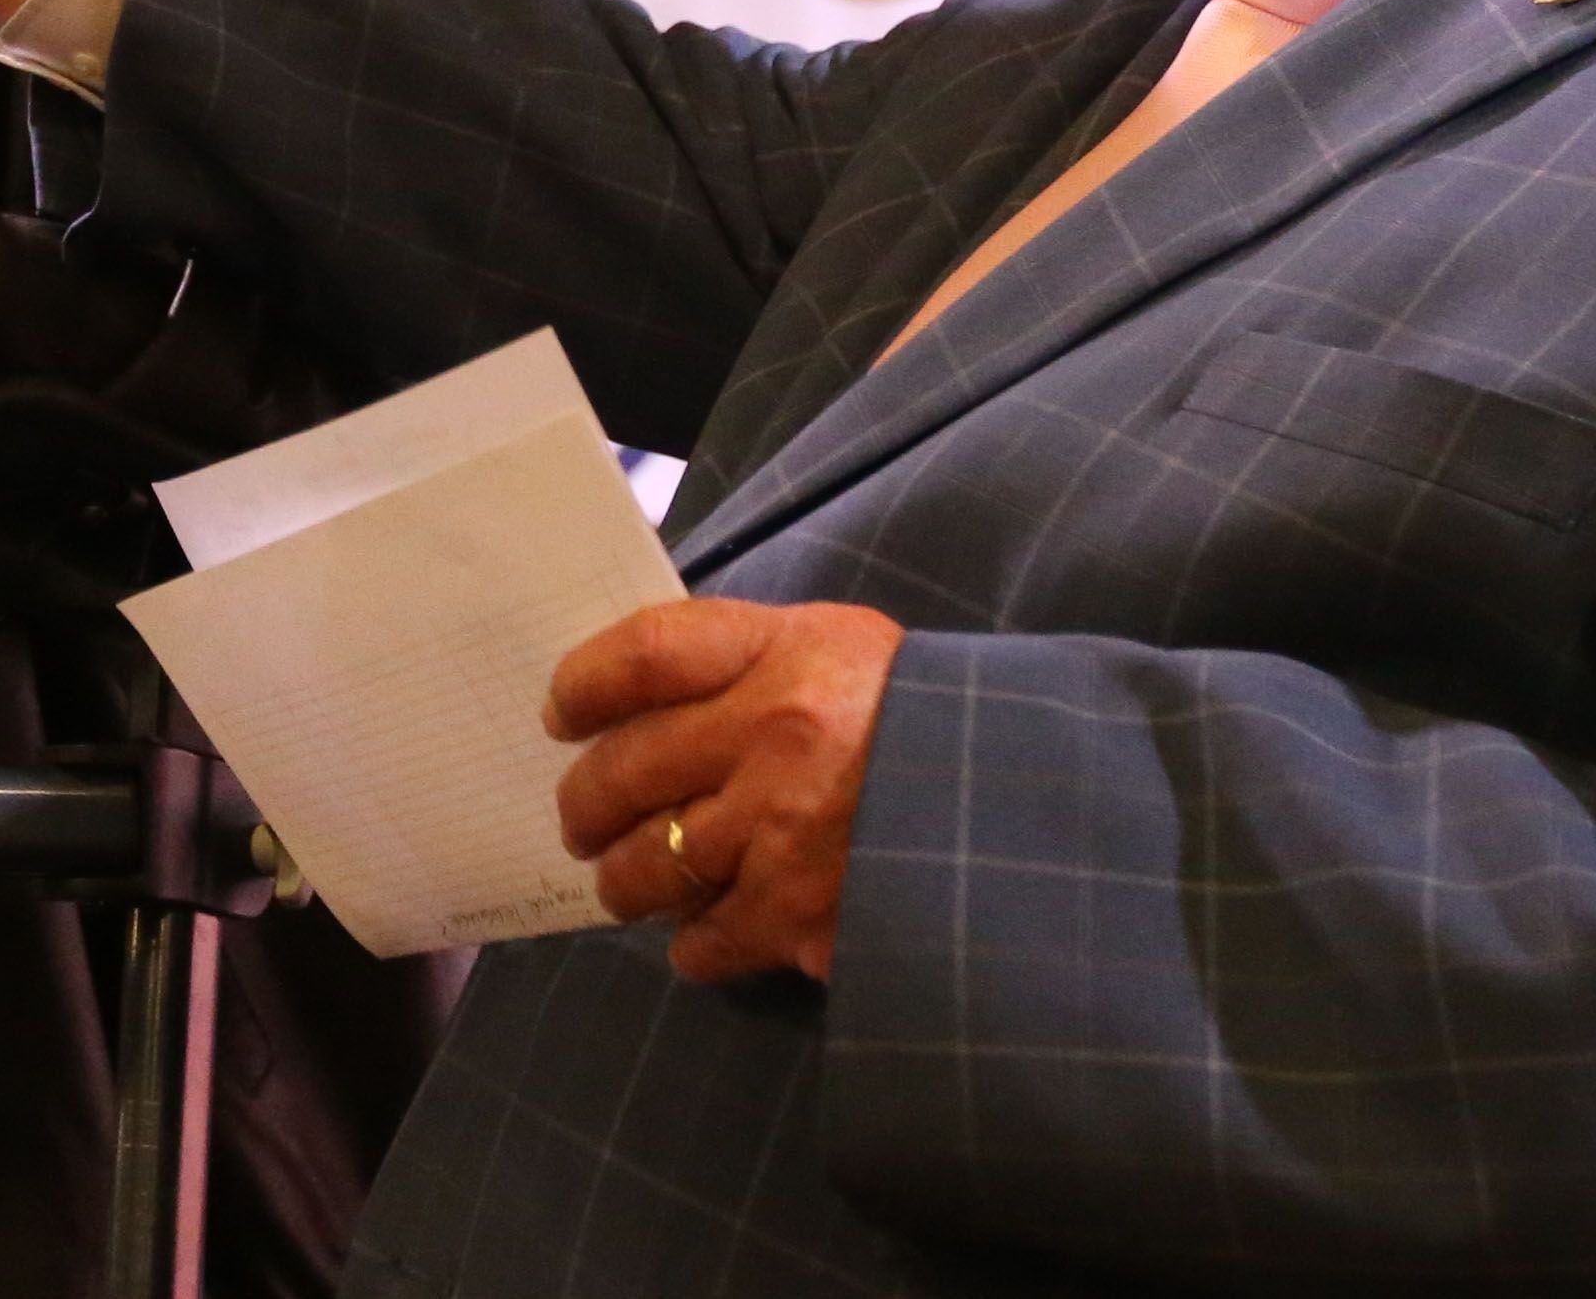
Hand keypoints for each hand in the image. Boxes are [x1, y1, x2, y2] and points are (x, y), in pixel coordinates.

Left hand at [549, 596, 905, 984]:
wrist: (1036, 813)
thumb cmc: (927, 722)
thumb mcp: (847, 652)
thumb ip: (748, 661)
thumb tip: (635, 698)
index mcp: (792, 654)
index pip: (642, 655)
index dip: (581, 685)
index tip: (559, 715)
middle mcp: (779, 737)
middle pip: (621, 770)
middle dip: (583, 805)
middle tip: (581, 820)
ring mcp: (787, 833)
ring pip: (646, 867)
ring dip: (623, 881)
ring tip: (629, 881)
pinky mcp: (805, 918)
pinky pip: (702, 941)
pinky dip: (693, 944)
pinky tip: (706, 932)